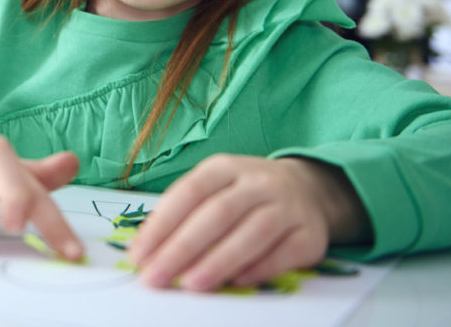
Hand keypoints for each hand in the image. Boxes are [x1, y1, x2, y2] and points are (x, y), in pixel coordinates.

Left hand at [127, 154, 367, 291]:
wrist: (308, 189)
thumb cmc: (245, 195)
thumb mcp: (214, 190)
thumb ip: (184, 216)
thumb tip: (148, 252)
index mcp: (225, 167)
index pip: (189, 193)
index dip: (162, 225)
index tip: (139, 255)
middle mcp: (258, 181)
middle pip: (217, 214)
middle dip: (182, 248)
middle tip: (157, 277)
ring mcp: (288, 206)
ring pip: (252, 232)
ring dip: (219, 261)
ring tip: (191, 284)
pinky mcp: (311, 233)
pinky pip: (285, 252)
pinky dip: (260, 268)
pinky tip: (238, 282)